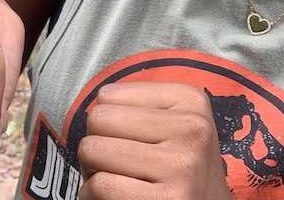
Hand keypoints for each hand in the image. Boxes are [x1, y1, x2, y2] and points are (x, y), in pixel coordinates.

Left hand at [78, 82, 233, 199]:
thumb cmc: (178, 167)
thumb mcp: (173, 123)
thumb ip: (135, 107)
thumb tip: (93, 111)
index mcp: (189, 100)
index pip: (107, 95)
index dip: (105, 120)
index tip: (123, 139)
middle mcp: (191, 128)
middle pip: (99, 119)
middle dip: (96, 144)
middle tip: (114, 163)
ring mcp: (181, 165)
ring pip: (93, 151)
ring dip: (92, 172)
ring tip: (116, 180)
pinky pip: (100, 186)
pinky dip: (94, 196)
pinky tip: (116, 199)